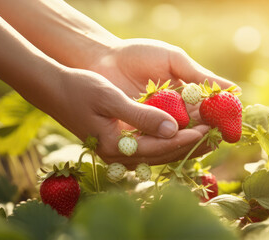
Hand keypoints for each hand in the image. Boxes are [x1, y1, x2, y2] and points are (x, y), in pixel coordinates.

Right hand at [60, 39, 237, 166]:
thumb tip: (173, 129)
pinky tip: (185, 132)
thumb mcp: (111, 99)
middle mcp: (119, 156)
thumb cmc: (80, 88)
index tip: (207, 129)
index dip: (185, 139)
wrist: (54, 89)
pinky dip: (170, 141)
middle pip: (163, 156)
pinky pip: (152, 148)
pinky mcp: (120, 145)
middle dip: (190, 146)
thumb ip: (141, 116)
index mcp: (116, 147)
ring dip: (183, 145)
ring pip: (159, 154)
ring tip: (207, 134)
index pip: (159, 148)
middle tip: (215, 134)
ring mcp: (119, 153)